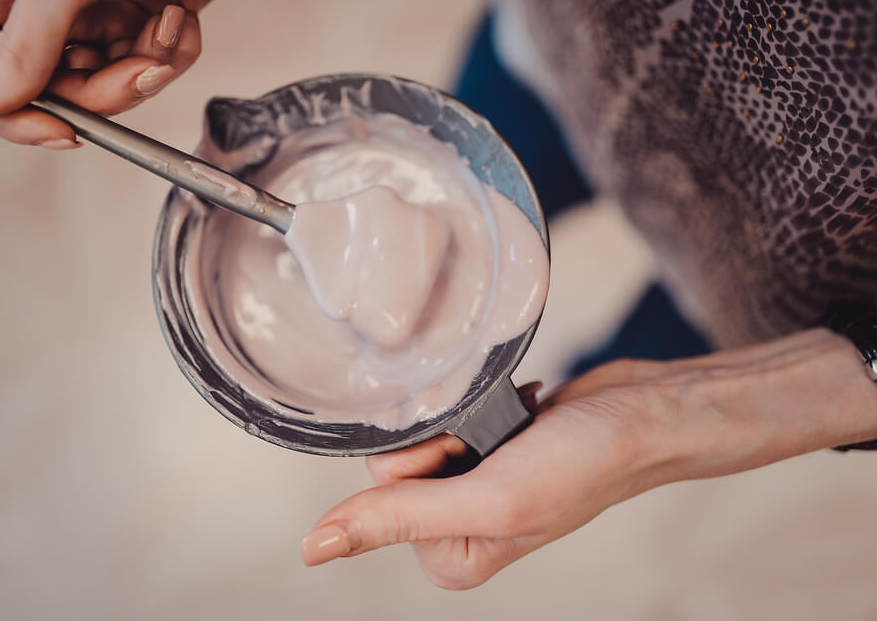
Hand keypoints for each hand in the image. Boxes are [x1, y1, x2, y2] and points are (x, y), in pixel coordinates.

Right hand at [0, 0, 274, 146]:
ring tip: (168, 25)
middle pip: (48, 89)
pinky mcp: (143, 15)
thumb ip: (19, 47)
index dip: (8, 110)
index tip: (57, 129)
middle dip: (104, 91)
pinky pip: (149, 64)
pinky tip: (184, 10)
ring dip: (146, 66)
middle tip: (139, 70)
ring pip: (105, 84)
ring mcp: (93, 8)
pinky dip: (175, 49)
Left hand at [301, 329, 876, 588]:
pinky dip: (481, 403)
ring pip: (423, 432)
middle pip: (398, 462)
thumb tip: (313, 551)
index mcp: (452, 556)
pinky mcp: (491, 446)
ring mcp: (476, 484)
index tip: (468, 453)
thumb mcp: (487, 499)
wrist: (646, 415)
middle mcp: (458, 526)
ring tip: (511, 420)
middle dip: (440, 435)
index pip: (380, 498)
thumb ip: (397, 521)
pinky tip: (520, 408)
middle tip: (495, 433)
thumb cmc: (584, 464)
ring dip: (463, 414)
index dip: (418, 462)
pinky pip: (453, 414)